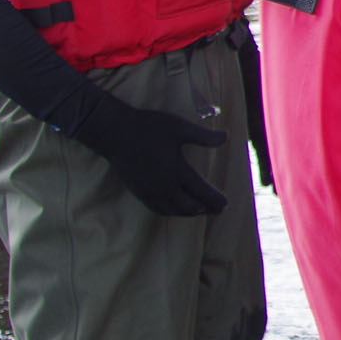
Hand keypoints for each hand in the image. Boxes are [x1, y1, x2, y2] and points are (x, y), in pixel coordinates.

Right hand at [73, 93, 228, 215]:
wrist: (113, 133)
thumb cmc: (148, 127)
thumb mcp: (180, 127)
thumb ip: (204, 136)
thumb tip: (226, 137)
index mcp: (177, 171)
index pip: (201, 192)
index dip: (214, 200)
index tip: (226, 204)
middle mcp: (163, 186)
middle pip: (189, 206)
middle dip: (206, 209)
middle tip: (219, 209)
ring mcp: (149, 191)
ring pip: (173, 210)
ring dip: (189, 212)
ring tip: (201, 210)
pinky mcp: (138, 191)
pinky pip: (158, 209)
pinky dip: (171, 212)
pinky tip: (175, 208)